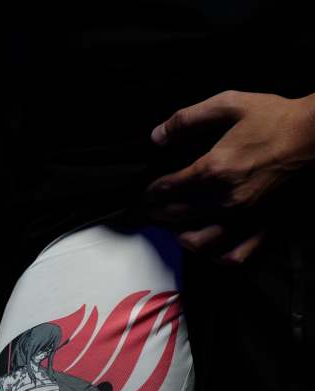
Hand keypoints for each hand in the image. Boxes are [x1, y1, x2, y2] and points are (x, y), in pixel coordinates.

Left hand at [145, 90, 314, 262]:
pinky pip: (234, 256)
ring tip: (175, 230)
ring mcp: (244, 219)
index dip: (151, 192)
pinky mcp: (263, 229)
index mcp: (213, 170)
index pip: (168, 189)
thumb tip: (156, 137)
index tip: (145, 193)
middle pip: (178, 216)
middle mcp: (225, 201)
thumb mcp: (229, 104)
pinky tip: (210, 250)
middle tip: (151, 211)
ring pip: (200, 243)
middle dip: (159, 214)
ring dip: (181, 237)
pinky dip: (217, 257)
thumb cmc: (274, 118)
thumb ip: (187, 119)